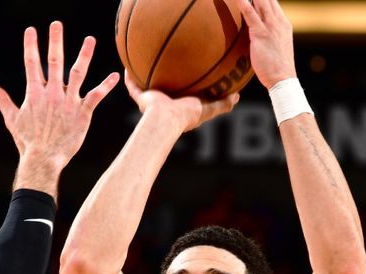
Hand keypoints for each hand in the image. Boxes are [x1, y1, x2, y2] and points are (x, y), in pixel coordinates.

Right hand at [0, 22, 119, 193]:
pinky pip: (96, 96)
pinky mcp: (82, 112)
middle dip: (55, 41)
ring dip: (84, 55)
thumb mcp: (12, 120)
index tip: (31, 30)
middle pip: (54, 61)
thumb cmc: (27, 142)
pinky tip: (115, 75)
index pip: (31, 63)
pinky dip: (106, 85)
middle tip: (56, 24)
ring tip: (90, 39)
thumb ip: (3, 101)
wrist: (43, 159)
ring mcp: (68, 101)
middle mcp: (52, 93)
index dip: (31, 45)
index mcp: (34, 93)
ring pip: (78, 73)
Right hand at [124, 71, 238, 133]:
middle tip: (168, 67)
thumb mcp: (209, 108)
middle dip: (164, 81)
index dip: (185, 88)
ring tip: (144, 64)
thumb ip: (223, 104)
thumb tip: (237, 96)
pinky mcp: (142, 99)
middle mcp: (165, 105)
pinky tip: (128, 65)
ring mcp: (152, 102)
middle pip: (164, 91)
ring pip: (147, 88)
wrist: (167, 118)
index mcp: (180, 108)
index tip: (189, 76)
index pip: (183, 96)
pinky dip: (130, 78)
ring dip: (145, 78)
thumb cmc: (187, 115)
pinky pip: (133, 87)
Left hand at [235, 0, 296, 89]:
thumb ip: (266, 37)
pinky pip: (250, 15)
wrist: (283, 79)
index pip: (272, 1)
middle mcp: (278, 20)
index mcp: (282, 22)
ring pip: (260, 1)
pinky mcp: (261, 34)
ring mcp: (271, 26)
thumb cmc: (276, 68)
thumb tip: (254, 36)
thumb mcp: (274, 47)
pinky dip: (244, 4)